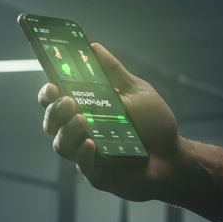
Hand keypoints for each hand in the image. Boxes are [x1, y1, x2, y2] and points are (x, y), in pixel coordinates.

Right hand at [39, 42, 182, 200]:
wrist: (175, 156)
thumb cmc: (155, 124)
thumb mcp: (137, 92)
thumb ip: (114, 72)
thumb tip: (93, 47)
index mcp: (87, 110)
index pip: (56, 101)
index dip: (48, 93)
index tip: (51, 83)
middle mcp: (82, 132)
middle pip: (52, 123)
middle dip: (54, 111)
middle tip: (68, 101)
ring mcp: (88, 155)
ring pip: (62, 145)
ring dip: (68, 131)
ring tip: (83, 120)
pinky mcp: (98, 175)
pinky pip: (82, 166)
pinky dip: (84, 154)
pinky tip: (92, 143)